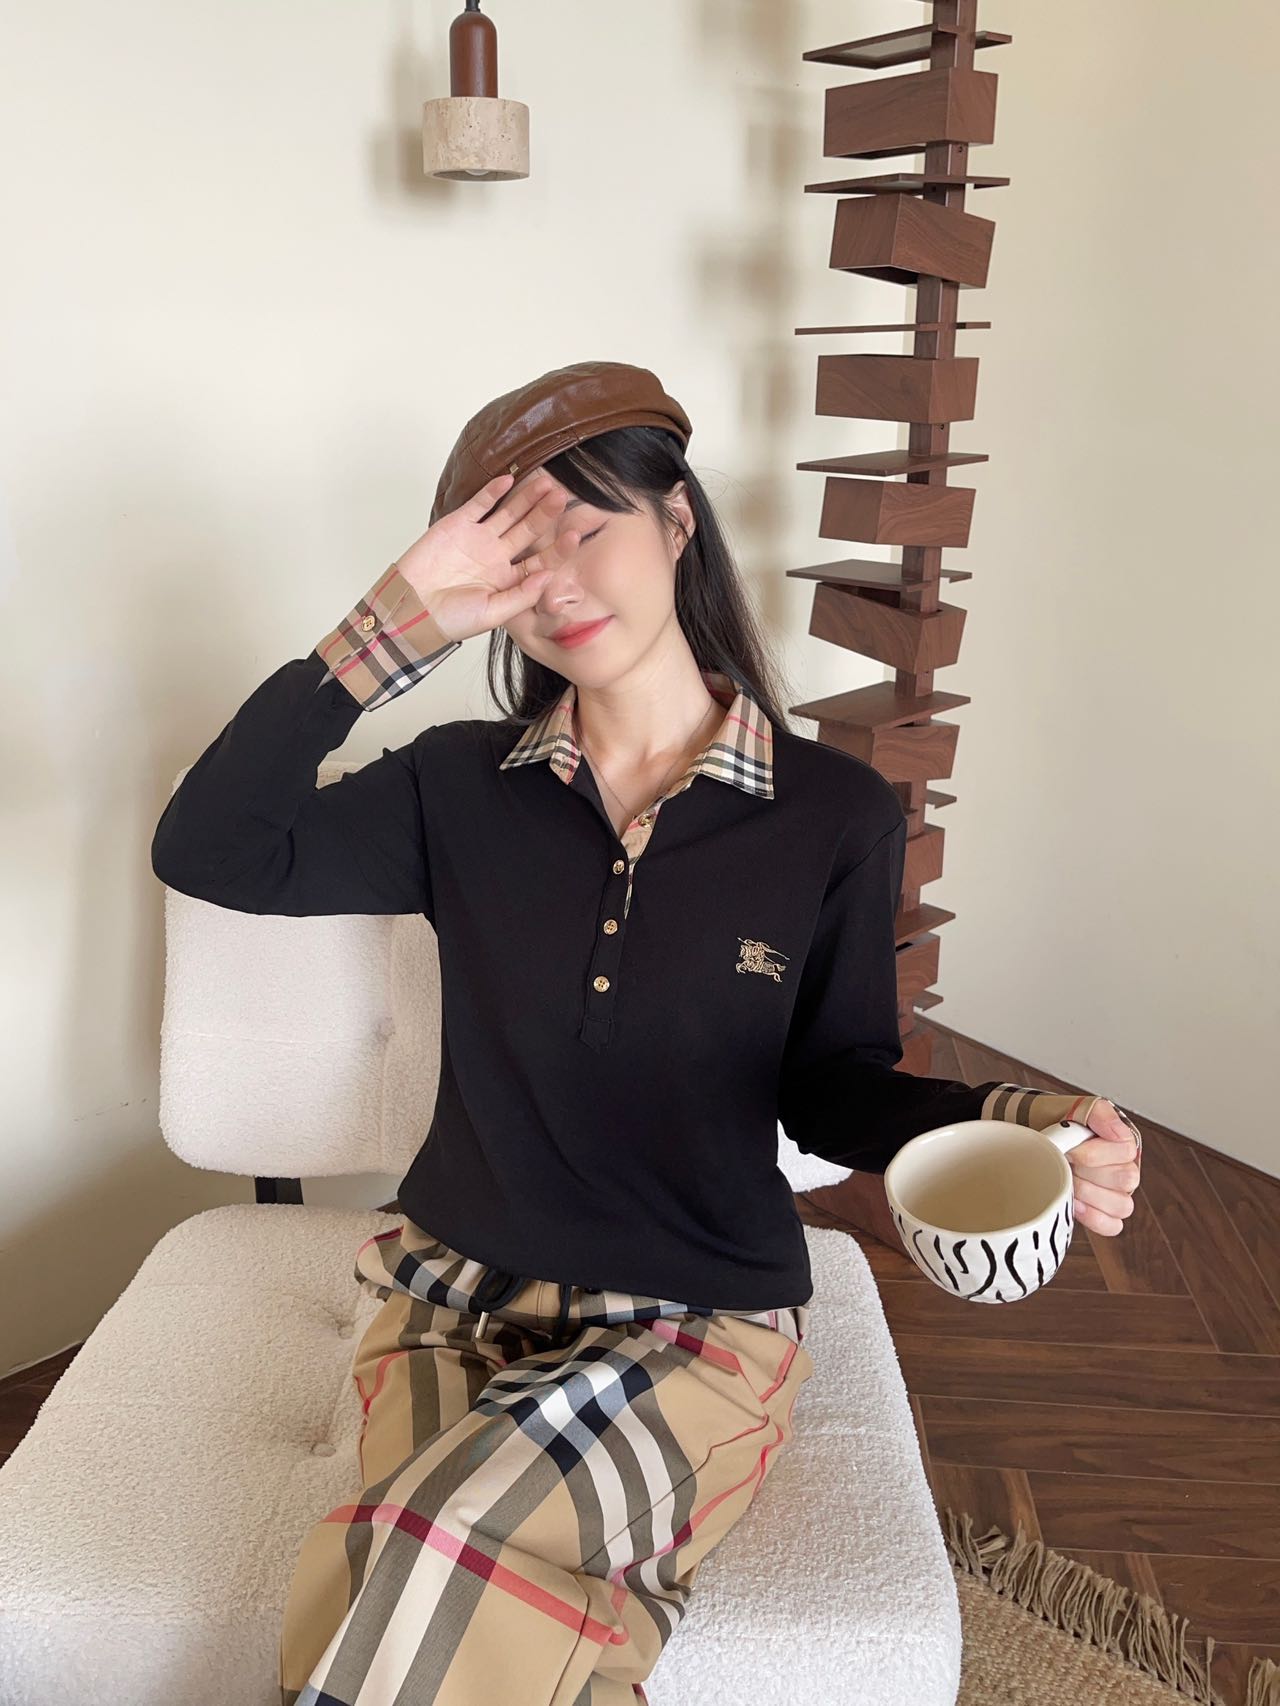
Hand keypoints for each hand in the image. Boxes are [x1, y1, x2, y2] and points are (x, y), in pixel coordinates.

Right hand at [393, 471, 582, 642]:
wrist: (412, 609)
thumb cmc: (450, 620)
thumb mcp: (492, 614)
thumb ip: (521, 596)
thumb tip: (549, 577)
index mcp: (508, 580)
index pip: (539, 560)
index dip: (557, 548)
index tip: (574, 536)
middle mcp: (497, 556)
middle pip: (528, 531)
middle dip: (546, 515)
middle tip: (563, 498)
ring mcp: (478, 539)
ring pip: (508, 513)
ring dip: (526, 499)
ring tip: (546, 484)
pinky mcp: (458, 525)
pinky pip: (479, 504)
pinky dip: (493, 491)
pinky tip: (510, 479)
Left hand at [1066, 1099, 1142, 1235]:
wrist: (1033, 1136)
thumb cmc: (1056, 1123)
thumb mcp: (1076, 1108)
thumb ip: (1100, 1113)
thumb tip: (1118, 1134)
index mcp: (1123, 1142)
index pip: (1125, 1151)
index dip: (1094, 1153)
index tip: (1070, 1149)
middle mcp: (1125, 1168)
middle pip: (1125, 1179)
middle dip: (1087, 1172)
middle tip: (1065, 1165)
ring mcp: (1116, 1193)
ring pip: (1122, 1205)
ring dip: (1090, 1194)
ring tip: (1068, 1183)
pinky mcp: (1103, 1213)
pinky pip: (1113, 1225)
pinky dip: (1094, 1217)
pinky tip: (1074, 1204)